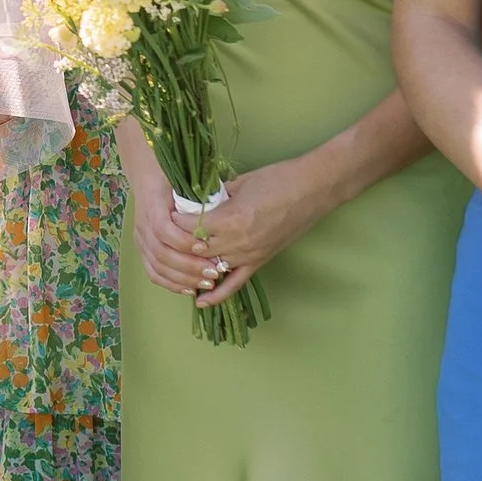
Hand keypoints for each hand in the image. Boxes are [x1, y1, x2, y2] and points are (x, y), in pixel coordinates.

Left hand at [130, 155, 323, 303]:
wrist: (313, 189)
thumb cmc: (278, 179)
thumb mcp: (240, 182)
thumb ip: (216, 196)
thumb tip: (196, 202)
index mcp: (231, 218)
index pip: (191, 226)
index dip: (176, 219)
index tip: (168, 212)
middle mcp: (238, 242)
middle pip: (196, 248)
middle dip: (180, 241)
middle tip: (169, 233)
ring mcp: (249, 255)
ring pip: (210, 266)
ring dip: (193, 264)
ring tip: (176, 260)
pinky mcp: (260, 262)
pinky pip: (234, 284)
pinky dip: (217, 295)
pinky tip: (200, 301)